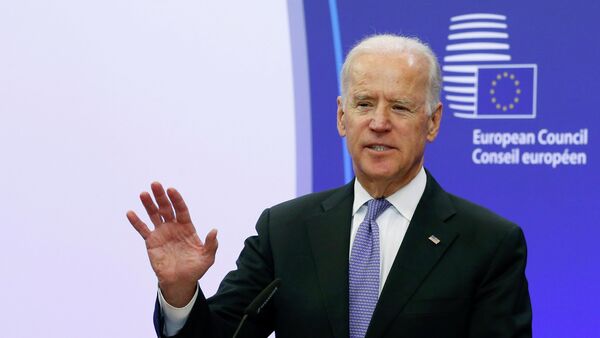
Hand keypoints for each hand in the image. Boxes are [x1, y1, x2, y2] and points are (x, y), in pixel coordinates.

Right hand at [127, 182, 217, 306]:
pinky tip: (130, 212)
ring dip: (148, 204)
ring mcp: (161, 233)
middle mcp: (173, 227)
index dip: (176, 199)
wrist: (180, 282)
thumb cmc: (195, 269)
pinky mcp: (151, 242)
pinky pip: (143, 229)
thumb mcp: (207, 257)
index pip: (181, 209)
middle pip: (166, 208)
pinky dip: (136, 222)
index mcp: (187, 227)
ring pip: (154, 215)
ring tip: (143, 194)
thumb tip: (214, 230)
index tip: (171, 190)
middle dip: (161, 196)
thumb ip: (211, 244)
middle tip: (155, 184)